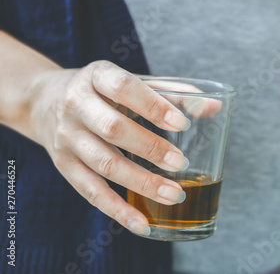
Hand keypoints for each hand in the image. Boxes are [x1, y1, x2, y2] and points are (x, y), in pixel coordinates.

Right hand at [29, 61, 191, 235]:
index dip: (154, 106)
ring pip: (104, 163)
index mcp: (98, 76)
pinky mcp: (64, 164)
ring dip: (141, 183)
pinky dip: (117, 210)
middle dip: (150, 148)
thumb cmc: (105, 92)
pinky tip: (143, 223)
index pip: (124, 87)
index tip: (182, 124)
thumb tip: (215, 107)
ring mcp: (67, 136)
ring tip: (174, 194)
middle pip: (113, 129)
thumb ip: (174, 94)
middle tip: (181, 164)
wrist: (45, 100)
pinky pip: (91, 191)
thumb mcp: (134, 83)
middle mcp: (76, 104)